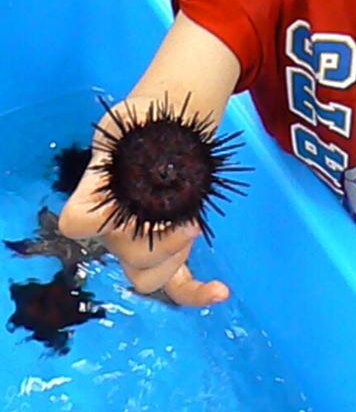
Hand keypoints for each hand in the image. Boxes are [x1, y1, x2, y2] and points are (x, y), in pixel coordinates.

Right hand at [58, 102, 230, 307]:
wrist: (165, 127)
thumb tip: (150, 156)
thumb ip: (131, 133)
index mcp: (97, 196)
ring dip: (175, 259)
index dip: (102, 221)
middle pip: (127, 255)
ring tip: (195, 227)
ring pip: (147, 277)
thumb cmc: (143, 123)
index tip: (138, 200)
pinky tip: (221, 292)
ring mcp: (138, 244)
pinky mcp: (168, 248)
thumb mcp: (129, 118)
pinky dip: (196, 293)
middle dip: (163, 242)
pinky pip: (175, 285)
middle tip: (190, 217)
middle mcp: (112, 228)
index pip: (77, 223)